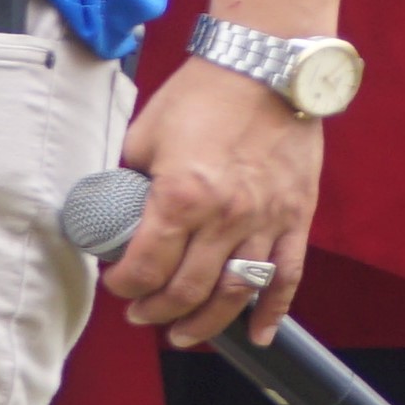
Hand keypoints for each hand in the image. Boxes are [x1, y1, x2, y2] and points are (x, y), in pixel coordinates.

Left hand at [109, 57, 324, 355]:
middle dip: (156, 311)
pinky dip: (272, 311)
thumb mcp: (143, 136)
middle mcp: (225, 218)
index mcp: (180, 198)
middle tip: (140, 315)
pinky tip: (256, 336)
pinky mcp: (296, 218)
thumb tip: (108, 203)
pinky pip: (287, 277)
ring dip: (205, 321)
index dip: (124, 285)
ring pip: (235, 292)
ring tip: (181, 333)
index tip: (114, 286)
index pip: (145, 266)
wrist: (265, 69)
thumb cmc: (201, 95)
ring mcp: (265, 221)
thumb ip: (129, 177)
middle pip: (188, 290)